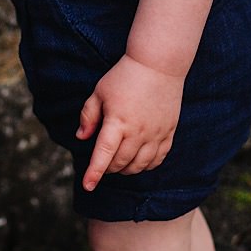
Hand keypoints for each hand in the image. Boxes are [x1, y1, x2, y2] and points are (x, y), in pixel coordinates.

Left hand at [75, 54, 183, 190]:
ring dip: (127, 170)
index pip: (104, 155)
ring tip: (120, 164)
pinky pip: (158, 159)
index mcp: (117, 122)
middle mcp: (137, 132)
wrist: (159, 64)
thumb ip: (88, 116)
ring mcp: (155, 134)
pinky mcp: (169, 132)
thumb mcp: (100, 92)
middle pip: (120, 163)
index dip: (94, 173)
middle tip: (103, 164)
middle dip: (108, 169)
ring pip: (140, 166)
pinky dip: (147, 166)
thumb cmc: (125, 76)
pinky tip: (139, 161)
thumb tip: (81, 138)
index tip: (88, 186)